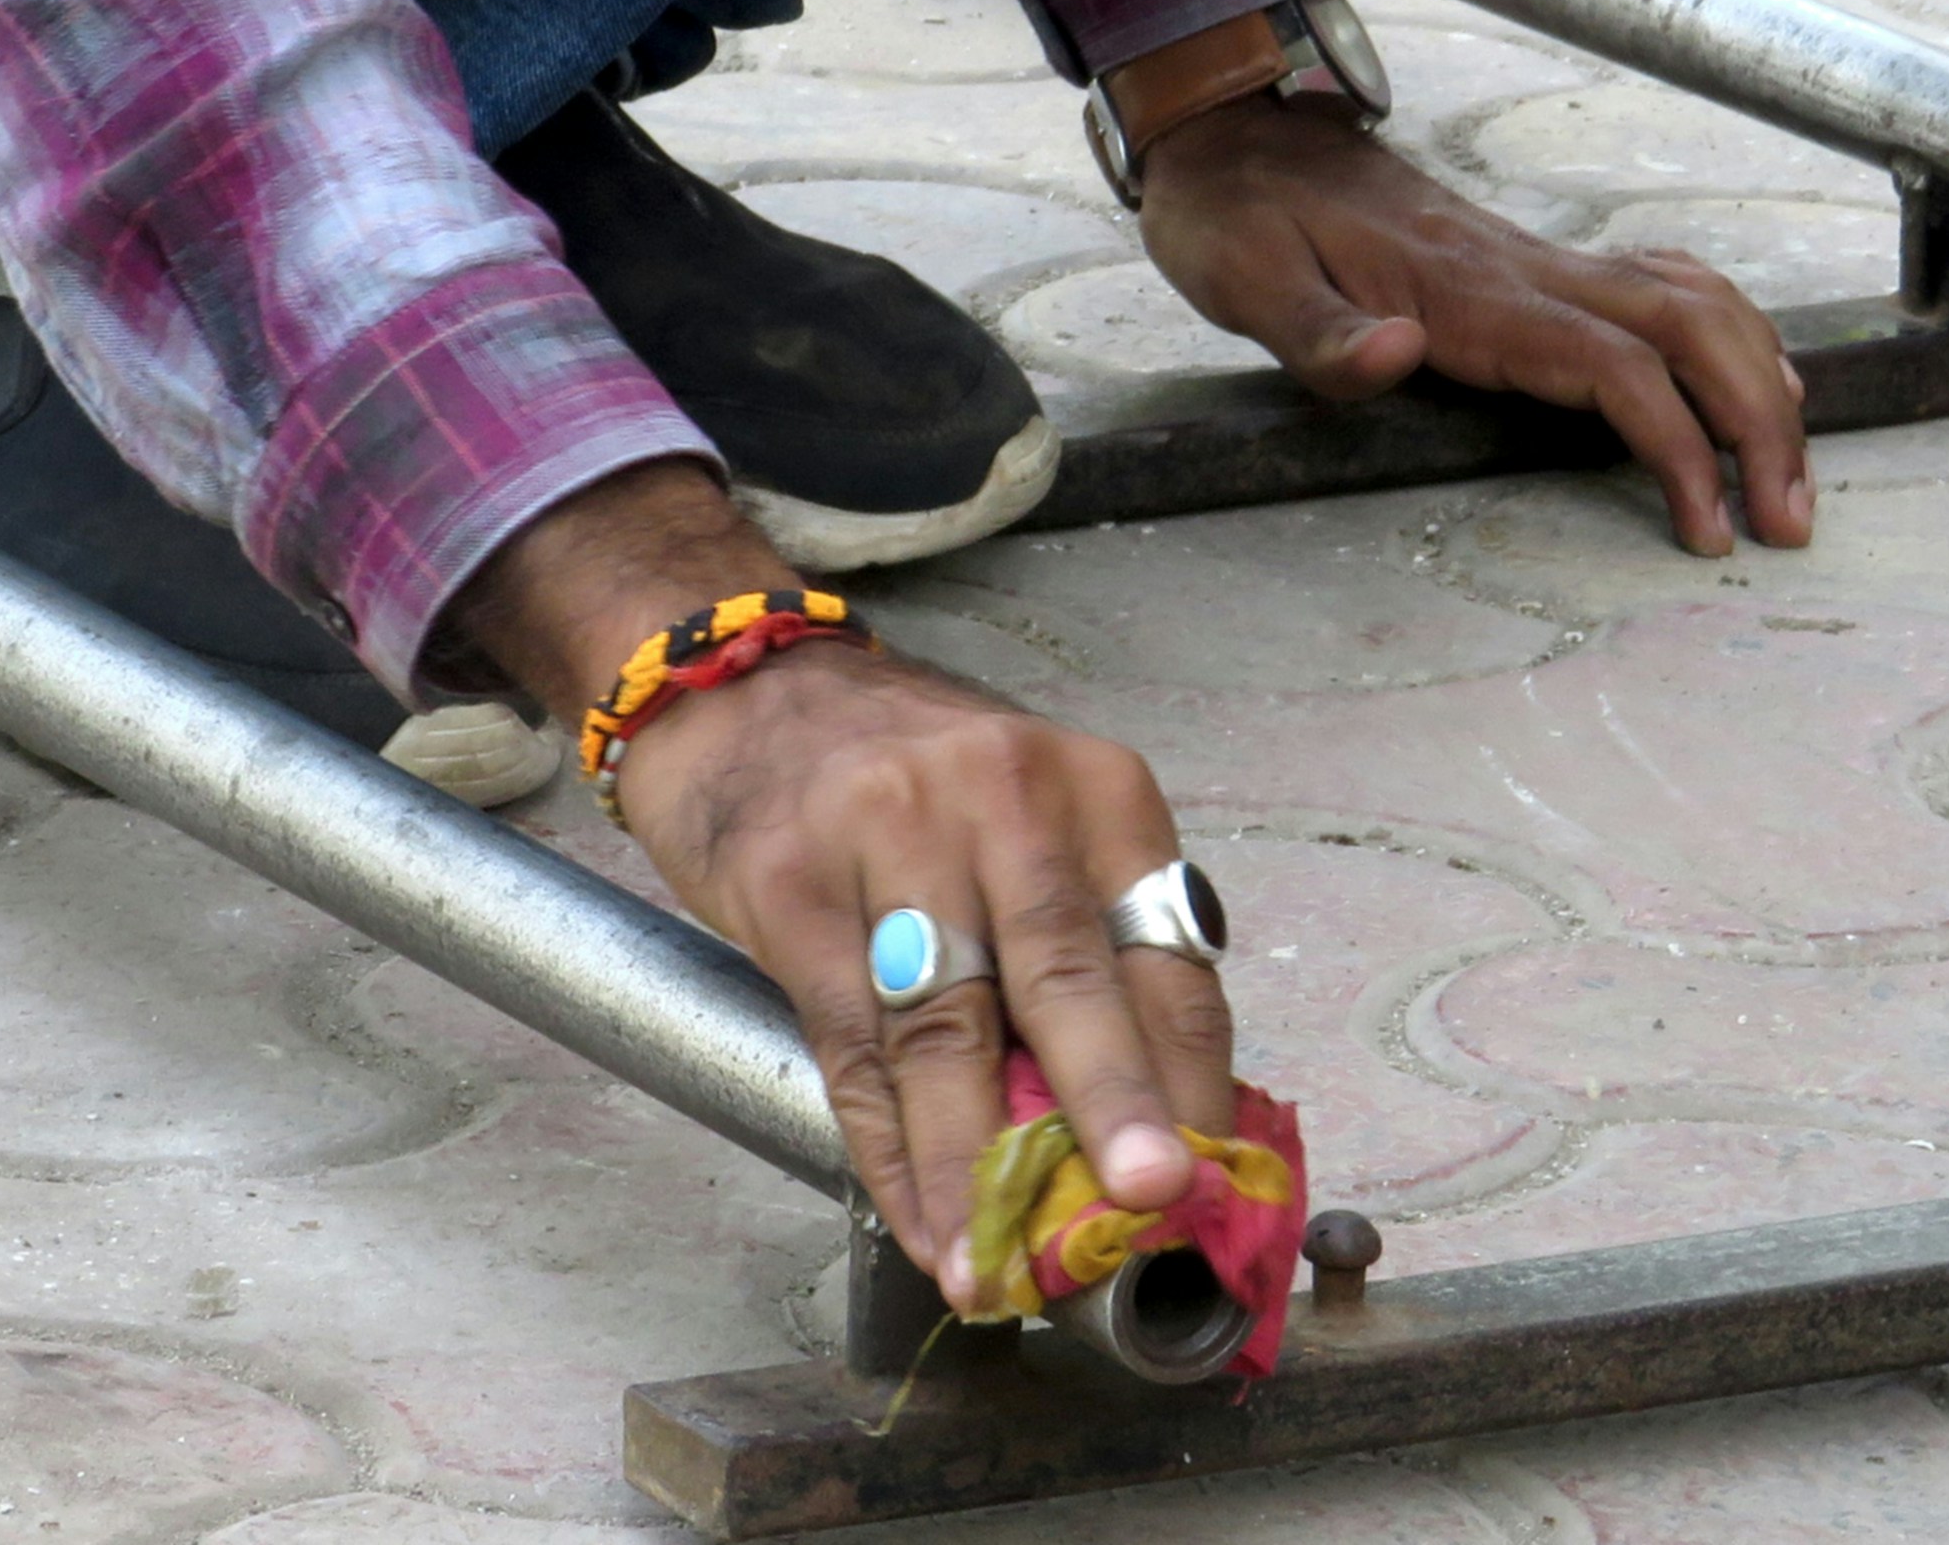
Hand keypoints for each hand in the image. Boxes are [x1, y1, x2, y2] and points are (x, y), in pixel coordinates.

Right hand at [447, 462, 1235, 1298]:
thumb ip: (1085, 947)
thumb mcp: (1026, 820)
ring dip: (976, 1165)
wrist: (742, 685)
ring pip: (948, 1028)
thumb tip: (1147, 1129)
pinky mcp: (788, 881)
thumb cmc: (907, 776)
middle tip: (1145, 1199)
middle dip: (1112, 1104)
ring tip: (1002, 1263)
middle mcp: (1000, 795)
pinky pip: (853, 1043)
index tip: (1206, 1183)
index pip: (1165, 952)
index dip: (1189, 1080)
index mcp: (1093, 788)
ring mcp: (886, 832)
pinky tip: (920, 1219)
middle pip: (1066, 976)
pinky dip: (890, 1148)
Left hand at [1137, 92, 1814, 553]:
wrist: (1237, 130)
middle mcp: (1523, 268)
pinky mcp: (1533, 262)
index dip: (1679, 444)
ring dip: (1759, 380)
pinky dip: (1728, 332)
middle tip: (1789, 519)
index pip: (1612, 365)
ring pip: (1694, 300)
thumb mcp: (1246, 282)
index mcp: (1466, 291)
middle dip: (1758, 422)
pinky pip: (1663, 282)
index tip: (1710, 524)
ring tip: (1789, 470)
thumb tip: (1401, 356)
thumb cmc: (1237, 216)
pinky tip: (1751, 377)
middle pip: (1689, 329)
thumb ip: (1324, 335)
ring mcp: (1537, 259)